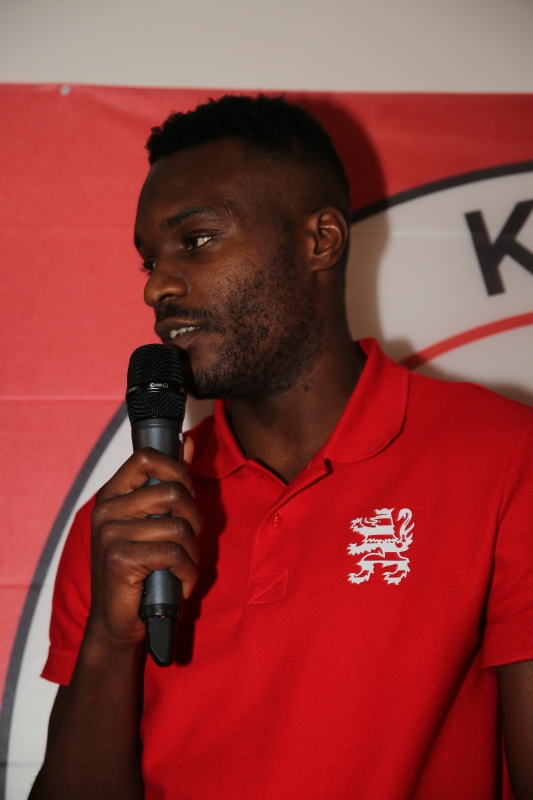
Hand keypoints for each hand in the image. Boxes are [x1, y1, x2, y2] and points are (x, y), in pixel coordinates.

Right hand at [88, 436, 201, 648]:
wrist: (115, 621)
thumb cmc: (139, 568)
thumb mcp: (152, 521)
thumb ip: (168, 481)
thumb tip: (187, 442)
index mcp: (113, 494)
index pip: (146, 456)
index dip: (177, 468)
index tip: (187, 491)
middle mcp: (106, 510)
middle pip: (173, 491)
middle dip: (195, 518)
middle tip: (191, 539)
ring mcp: (110, 534)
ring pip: (178, 527)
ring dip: (193, 552)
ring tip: (185, 565)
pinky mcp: (120, 560)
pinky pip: (174, 554)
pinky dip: (189, 572)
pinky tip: (183, 583)